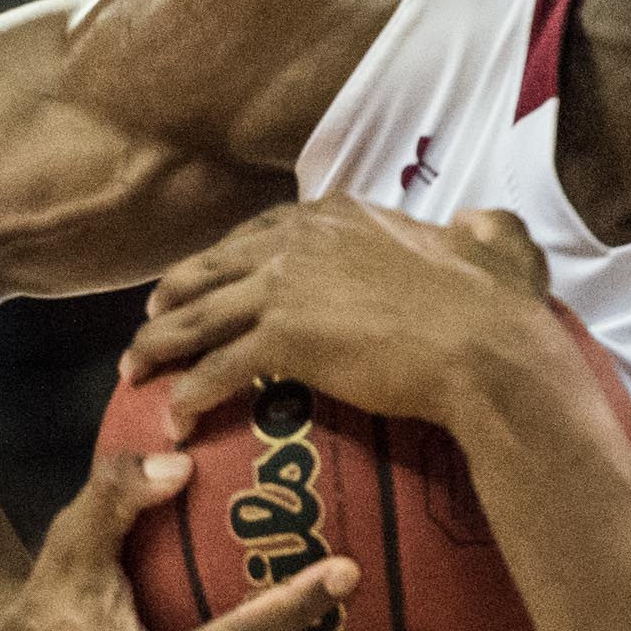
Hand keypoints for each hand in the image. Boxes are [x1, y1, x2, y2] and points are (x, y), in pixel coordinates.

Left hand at [127, 200, 562, 433]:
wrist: (486, 348)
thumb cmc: (497, 307)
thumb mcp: (496, 246)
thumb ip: (481, 230)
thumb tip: (479, 224)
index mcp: (337, 215)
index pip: (256, 234)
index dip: (221, 261)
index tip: (202, 282)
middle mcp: (300, 240)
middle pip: (210, 269)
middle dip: (171, 298)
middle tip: (148, 325)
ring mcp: (285, 285)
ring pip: (197, 316)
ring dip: (158, 345)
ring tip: (133, 373)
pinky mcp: (282, 337)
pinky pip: (216, 368)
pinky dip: (189, 393)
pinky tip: (174, 415)